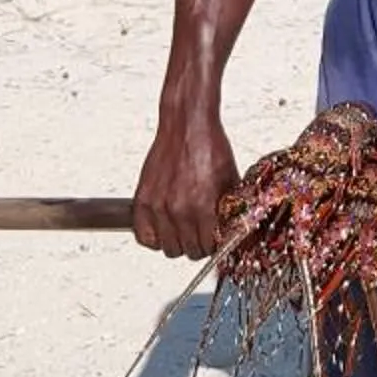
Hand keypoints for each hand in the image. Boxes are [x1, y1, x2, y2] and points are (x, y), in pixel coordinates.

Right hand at [132, 107, 237, 260]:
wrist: (187, 124)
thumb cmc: (210, 147)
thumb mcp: (231, 180)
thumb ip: (231, 210)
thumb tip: (234, 231)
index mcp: (204, 207)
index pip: (209, 248)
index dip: (215, 245)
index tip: (215, 239)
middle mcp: (179, 210)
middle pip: (189, 252)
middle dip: (198, 245)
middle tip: (201, 233)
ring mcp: (158, 206)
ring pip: (167, 248)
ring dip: (177, 242)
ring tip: (184, 229)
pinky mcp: (143, 200)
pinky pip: (144, 237)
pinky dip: (153, 237)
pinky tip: (164, 228)